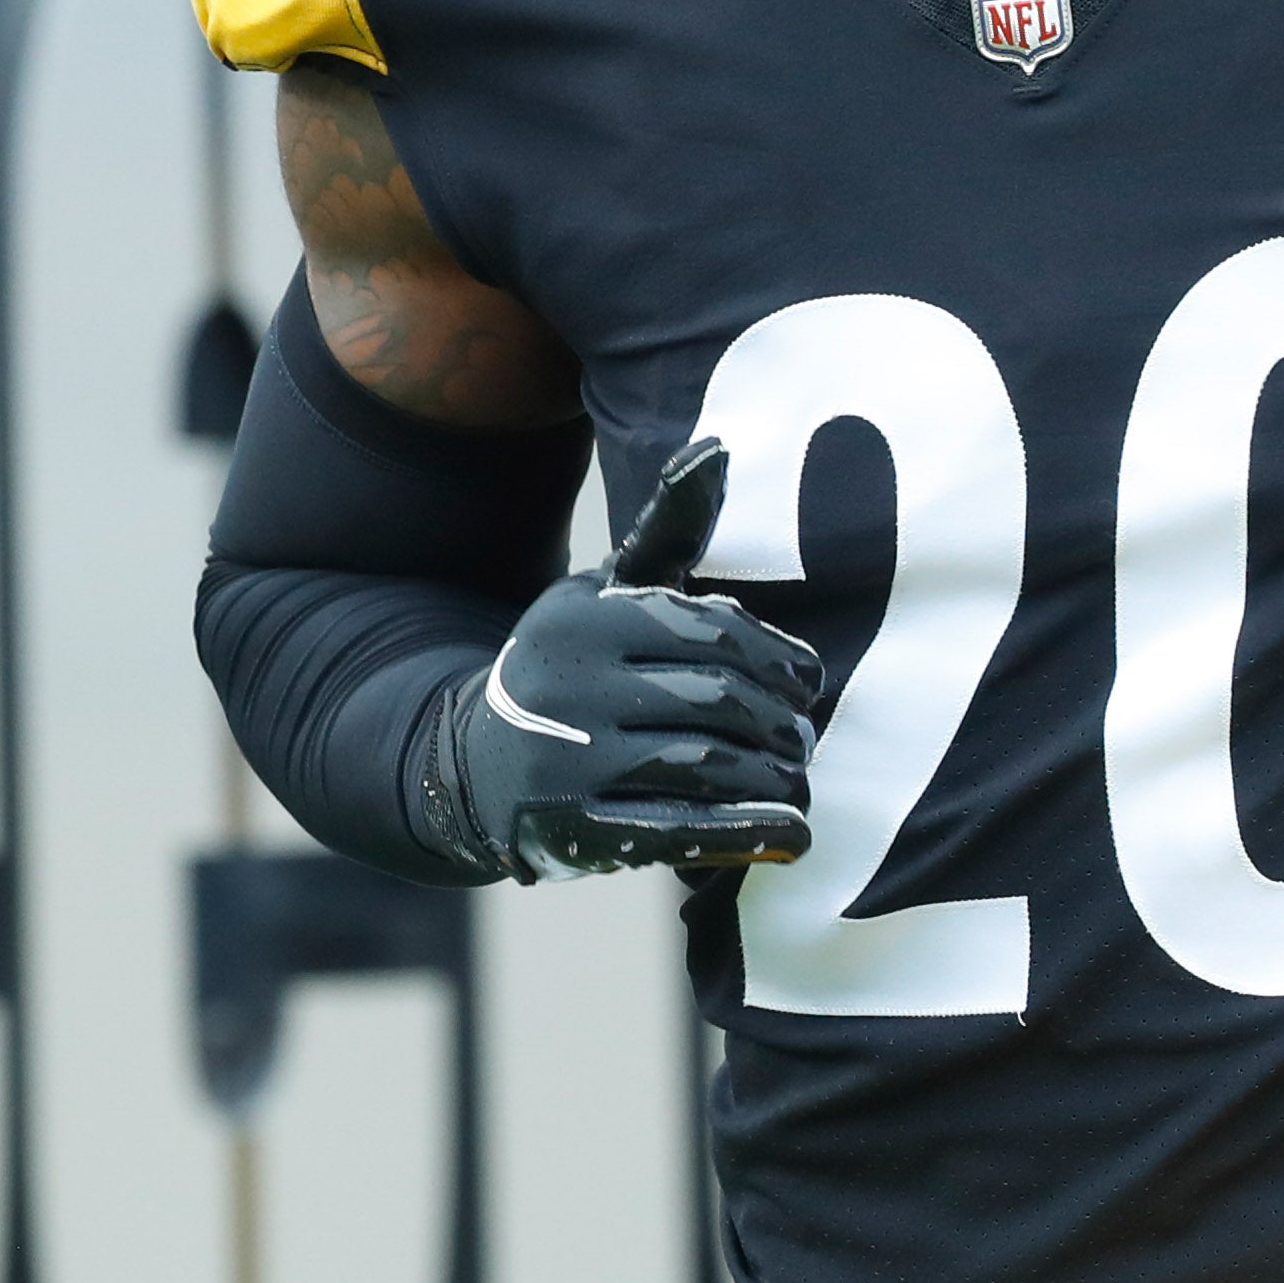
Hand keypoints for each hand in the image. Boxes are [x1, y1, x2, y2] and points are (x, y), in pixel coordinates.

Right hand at [412, 440, 823, 880]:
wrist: (474, 764)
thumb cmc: (571, 668)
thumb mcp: (603, 595)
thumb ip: (666, 533)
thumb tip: (719, 450)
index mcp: (586, 619)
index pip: (714, 632)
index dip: (778, 658)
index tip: (809, 682)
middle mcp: (569, 685)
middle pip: (720, 701)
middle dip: (781, 722)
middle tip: (803, 738)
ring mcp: (567, 762)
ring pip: (708, 765)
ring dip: (773, 777)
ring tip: (796, 782)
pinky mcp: (573, 831)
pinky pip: (680, 832)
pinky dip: (747, 831)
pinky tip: (790, 831)